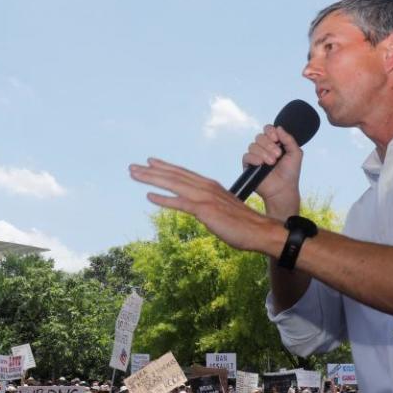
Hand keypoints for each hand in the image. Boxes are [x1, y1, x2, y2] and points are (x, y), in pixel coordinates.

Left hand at [129, 158, 279, 252]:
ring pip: (174, 184)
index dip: (166, 167)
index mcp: (210, 186)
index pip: (184, 173)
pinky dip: (164, 199)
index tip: (151, 162)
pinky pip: (181, 203)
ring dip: (152, 178)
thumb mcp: (223, 210)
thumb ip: (209, 206)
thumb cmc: (244, 224)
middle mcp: (206, 188)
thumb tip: (199, 209)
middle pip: (175, 175)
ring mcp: (205, 198)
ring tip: (134, 174)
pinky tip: (149, 196)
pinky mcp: (205, 211)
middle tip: (132, 167)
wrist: (260, 230)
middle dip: (152, 171)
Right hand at [242, 124, 303, 218]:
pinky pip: (246, 156)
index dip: (270, 131)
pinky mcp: (248, 166)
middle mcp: (264, 148)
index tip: (276, 139)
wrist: (283, 189)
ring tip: (272, 163)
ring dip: (264, 153)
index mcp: (274, 144)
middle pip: (259, 136)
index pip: (267, 129)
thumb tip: (279, 128)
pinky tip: (261, 164)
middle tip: (277, 155)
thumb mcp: (296, 153)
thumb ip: (289, 139)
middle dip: (269, 144)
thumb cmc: (290, 173)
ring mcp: (256, 157)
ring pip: (253, 145)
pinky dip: (254, 158)